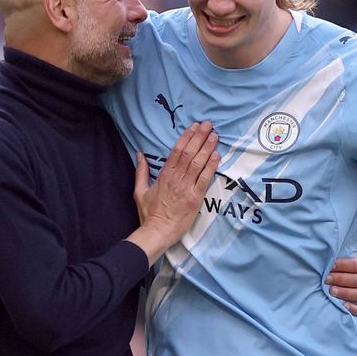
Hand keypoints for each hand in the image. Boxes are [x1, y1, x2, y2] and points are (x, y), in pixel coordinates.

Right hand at [130, 122, 219, 260]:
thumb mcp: (139, 190)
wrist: (157, 231)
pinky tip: (217, 155)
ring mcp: (186, 187)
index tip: (194, 127)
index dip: (187, 137)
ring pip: (198, 162)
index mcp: (164, 174)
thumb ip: (141, 171)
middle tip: (208, 124)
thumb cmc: (149, 213)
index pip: (177, 150)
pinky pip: (205, 178)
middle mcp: (176, 178)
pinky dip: (211, 166)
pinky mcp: (195, 198)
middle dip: (200, 137)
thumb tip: (139, 154)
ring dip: (207, 147)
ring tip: (215, 135)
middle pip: (189, 152)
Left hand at [325, 221, 356, 316]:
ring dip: (345, 292)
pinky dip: (354, 309)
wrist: (342, 284)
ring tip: (330, 292)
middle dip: (341, 279)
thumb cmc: (343, 264)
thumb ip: (356, 238)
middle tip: (326, 279)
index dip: (344, 265)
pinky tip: (343, 306)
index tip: (330, 265)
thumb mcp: (349, 251)